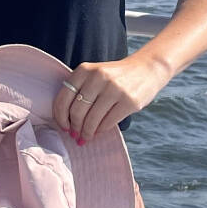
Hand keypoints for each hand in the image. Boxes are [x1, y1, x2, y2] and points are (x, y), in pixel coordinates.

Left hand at [51, 54, 170, 144]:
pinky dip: (100, 130)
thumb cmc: (115, 76)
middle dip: (74, 127)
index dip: (60, 116)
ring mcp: (115, 89)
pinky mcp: (129, 101)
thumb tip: (66, 121)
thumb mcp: (95, 74)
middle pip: (77, 111)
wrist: (146, 69)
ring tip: (85, 138)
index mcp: (85, 70)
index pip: (64, 97)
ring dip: (86, 133)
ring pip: (92, 119)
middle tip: (75, 135)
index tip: (63, 126)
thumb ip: (80, 90)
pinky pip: (108, 122)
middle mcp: (98, 77)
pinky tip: (98, 132)